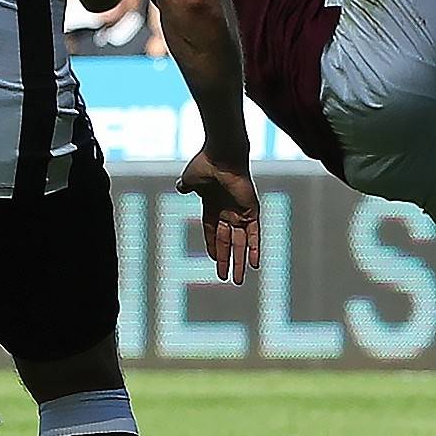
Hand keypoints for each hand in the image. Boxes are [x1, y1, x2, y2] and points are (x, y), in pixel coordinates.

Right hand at [176, 149, 260, 282]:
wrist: (222, 156)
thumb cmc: (205, 164)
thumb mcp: (191, 179)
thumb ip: (187, 186)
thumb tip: (180, 187)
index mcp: (213, 206)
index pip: (213, 232)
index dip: (214, 246)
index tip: (214, 261)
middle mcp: (228, 211)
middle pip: (228, 242)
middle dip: (227, 260)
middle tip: (227, 279)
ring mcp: (241, 212)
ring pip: (241, 243)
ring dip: (240, 261)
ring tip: (238, 279)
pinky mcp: (252, 211)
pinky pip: (254, 234)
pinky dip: (254, 248)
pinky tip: (254, 264)